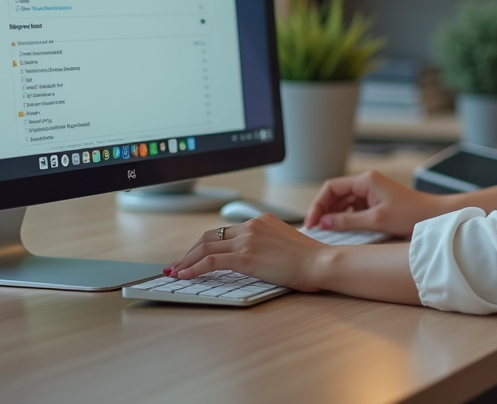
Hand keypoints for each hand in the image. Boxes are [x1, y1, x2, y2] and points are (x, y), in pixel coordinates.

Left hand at [167, 215, 327, 289]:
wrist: (320, 263)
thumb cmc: (309, 260)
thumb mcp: (284, 244)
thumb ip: (266, 245)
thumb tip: (253, 259)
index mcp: (261, 221)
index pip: (225, 230)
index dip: (205, 243)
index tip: (195, 254)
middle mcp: (252, 226)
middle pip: (210, 235)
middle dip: (190, 251)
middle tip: (178, 263)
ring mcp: (248, 239)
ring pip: (206, 246)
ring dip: (187, 260)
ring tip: (176, 271)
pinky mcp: (246, 256)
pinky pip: (212, 260)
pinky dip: (194, 268)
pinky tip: (185, 275)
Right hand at [304, 169, 441, 236]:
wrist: (435, 216)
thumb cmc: (411, 214)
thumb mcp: (376, 220)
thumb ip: (347, 222)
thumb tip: (324, 223)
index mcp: (366, 180)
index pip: (331, 188)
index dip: (318, 204)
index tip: (312, 221)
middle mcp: (367, 182)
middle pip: (336, 194)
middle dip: (323, 210)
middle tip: (314, 229)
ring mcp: (372, 192)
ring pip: (344, 202)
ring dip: (333, 215)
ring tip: (325, 231)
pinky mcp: (376, 202)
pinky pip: (354, 208)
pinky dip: (345, 218)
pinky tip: (341, 230)